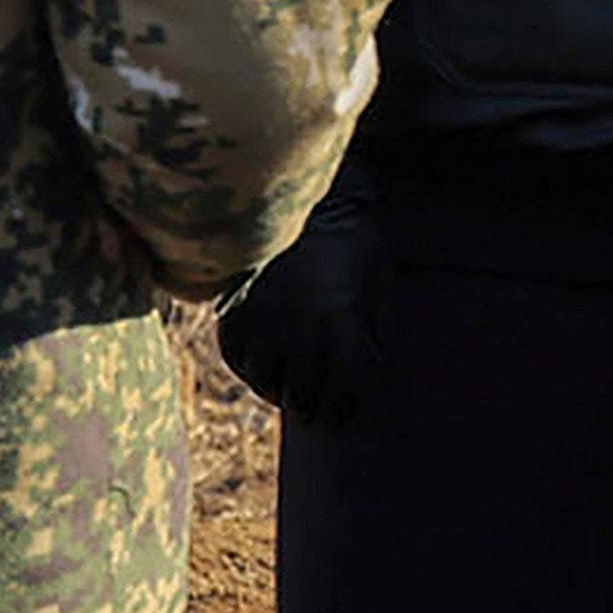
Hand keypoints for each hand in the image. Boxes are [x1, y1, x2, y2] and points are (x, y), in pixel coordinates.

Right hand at [214, 195, 389, 427]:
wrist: (300, 197)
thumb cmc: (351, 240)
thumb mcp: (381, 283)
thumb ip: (375, 334)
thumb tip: (371, 373)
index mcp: (344, 328)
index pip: (343, 401)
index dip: (344, 412)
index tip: (341, 414)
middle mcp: (301, 334)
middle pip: (302, 402)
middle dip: (312, 401)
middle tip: (314, 393)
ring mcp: (263, 325)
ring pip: (267, 385)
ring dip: (279, 382)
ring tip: (289, 367)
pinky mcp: (232, 313)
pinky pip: (238, 360)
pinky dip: (250, 361)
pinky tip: (265, 348)